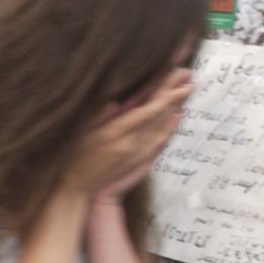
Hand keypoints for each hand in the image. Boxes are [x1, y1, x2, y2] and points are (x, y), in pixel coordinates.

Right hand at [63, 70, 192, 199]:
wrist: (78, 188)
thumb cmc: (74, 157)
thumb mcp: (79, 133)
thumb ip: (98, 115)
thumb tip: (117, 100)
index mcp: (116, 132)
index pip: (148, 108)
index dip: (165, 90)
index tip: (177, 74)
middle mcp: (131, 143)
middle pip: (159, 114)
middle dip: (175, 93)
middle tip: (189, 76)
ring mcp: (138, 153)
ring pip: (163, 127)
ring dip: (177, 107)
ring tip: (188, 90)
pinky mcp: (140, 162)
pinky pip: (160, 142)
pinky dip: (171, 127)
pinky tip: (178, 115)